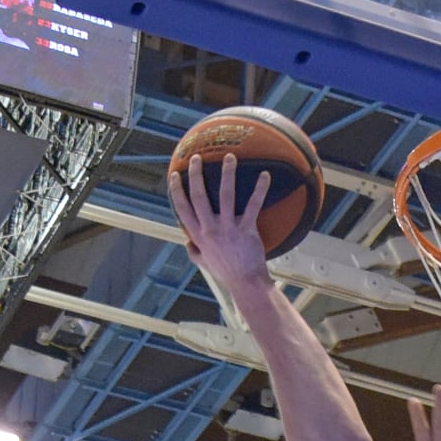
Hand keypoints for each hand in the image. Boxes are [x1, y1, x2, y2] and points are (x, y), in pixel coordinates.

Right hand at [171, 155, 276, 296]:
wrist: (246, 283)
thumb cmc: (226, 273)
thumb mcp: (204, 264)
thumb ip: (194, 252)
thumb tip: (187, 243)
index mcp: (198, 235)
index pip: (183, 208)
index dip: (177, 190)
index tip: (175, 175)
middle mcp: (210, 229)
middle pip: (199, 196)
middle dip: (196, 174)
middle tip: (197, 158)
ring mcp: (228, 228)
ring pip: (225, 195)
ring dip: (227, 174)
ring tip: (229, 157)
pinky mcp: (246, 229)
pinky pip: (253, 205)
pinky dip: (260, 189)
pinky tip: (265, 175)